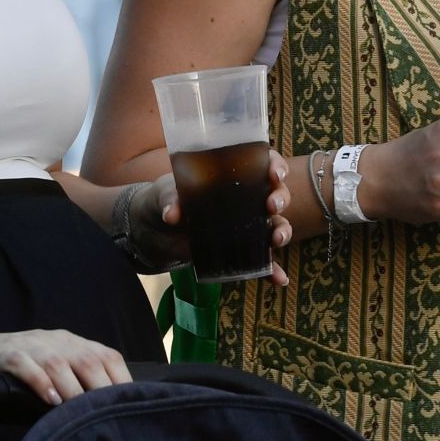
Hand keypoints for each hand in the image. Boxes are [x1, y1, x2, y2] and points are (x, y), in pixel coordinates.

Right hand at [0, 327, 131, 405]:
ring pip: (60, 363)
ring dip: (74, 389)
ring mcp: (31, 345)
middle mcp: (55, 339)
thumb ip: (76, 381)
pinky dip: (41, 382)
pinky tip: (50, 400)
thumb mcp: (51, 369)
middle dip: (102, 388)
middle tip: (109, 415)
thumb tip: (105, 411)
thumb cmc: (16, 368)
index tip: (130, 406)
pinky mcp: (7, 354)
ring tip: (80, 411)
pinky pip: (27, 365)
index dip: (121, 380)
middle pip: (88, 360)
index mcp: (71, 342)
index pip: (106, 356)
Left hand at [138, 153, 294, 285]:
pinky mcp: (240, 248)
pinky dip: (272, 270)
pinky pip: (261, 259)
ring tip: (277, 239)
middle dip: (280, 197)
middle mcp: (246, 196)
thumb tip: (172, 214)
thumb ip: (169, 199)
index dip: (274, 165)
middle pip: (275, 193)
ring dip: (282, 231)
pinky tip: (279, 279)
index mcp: (231, 172)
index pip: (262, 162)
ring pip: (275, 224)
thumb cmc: (165, 199)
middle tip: (271, 205)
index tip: (275, 173)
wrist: (157, 231)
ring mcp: (245, 224)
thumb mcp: (164, 193)